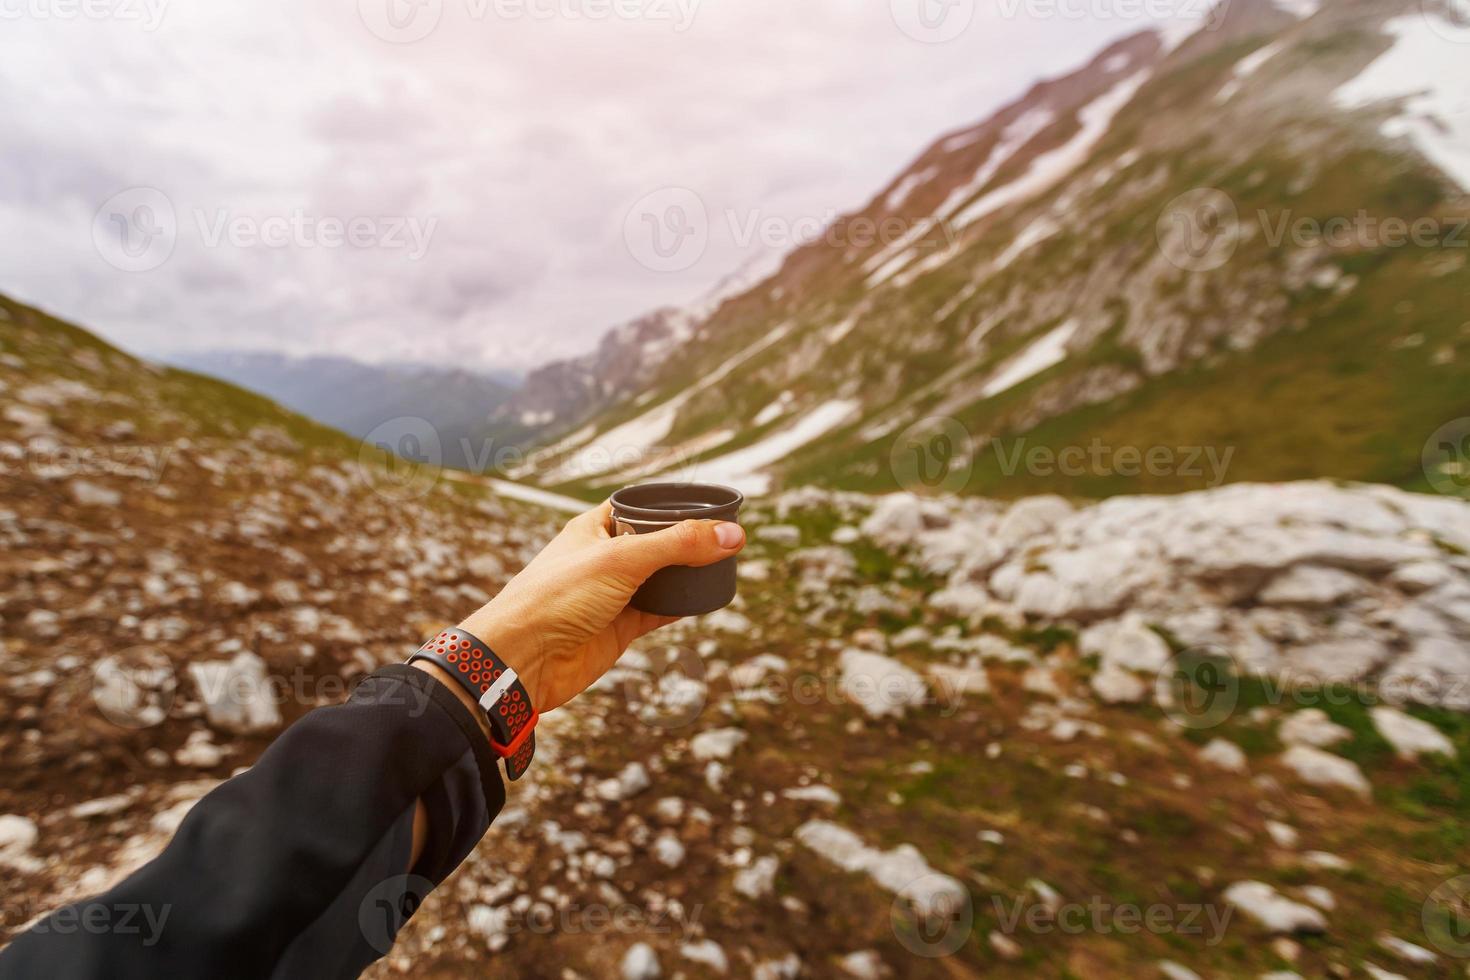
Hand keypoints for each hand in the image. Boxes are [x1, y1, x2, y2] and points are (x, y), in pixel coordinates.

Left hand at [447, 501, 744, 711]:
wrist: (524, 659)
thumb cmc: (558, 597)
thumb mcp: (623, 560)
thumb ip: (679, 545)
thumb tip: (733, 535)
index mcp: (593, 528)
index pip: (638, 505)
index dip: (670, 503)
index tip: (707, 505)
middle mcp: (603, 558)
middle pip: (655, 542)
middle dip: (686, 541)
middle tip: (727, 537)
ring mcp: (612, 594)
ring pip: (660, 578)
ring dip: (687, 574)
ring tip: (725, 564)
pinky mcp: (619, 627)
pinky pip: (659, 610)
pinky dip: (682, 605)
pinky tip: (706, 599)